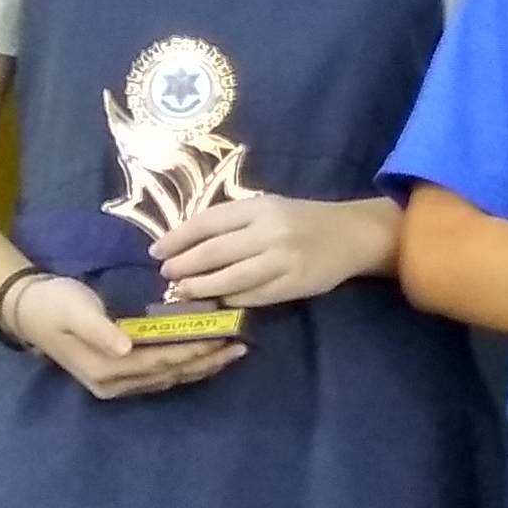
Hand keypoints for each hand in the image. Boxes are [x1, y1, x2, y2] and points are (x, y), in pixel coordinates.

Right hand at [9, 276, 246, 402]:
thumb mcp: (75, 311)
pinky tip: (205, 356)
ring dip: (200, 366)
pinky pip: (159, 374)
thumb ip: (100, 330)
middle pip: (169, 374)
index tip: (221, 339)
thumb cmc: (55, 304)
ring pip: (168, 377)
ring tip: (232, 352)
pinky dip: (184, 365)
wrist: (29, 309)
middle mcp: (114, 384)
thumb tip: (125, 348)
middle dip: (206, 361)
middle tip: (241, 346)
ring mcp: (116, 384)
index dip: (191, 351)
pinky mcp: (119, 375)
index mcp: (105, 369)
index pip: (159, 361)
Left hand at [154, 189, 399, 308]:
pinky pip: (253, 296)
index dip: (178, 237)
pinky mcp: (293, 285)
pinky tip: (217, 300)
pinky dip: (230, 299)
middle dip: (184, 265)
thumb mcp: (268, 207)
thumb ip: (233, 221)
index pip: (208, 222)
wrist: (350, 235)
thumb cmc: (300, 219)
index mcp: (259, 207)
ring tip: (182, 292)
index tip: (156, 250)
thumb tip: (186, 243)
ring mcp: (282, 260)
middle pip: (215, 252)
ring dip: (202, 287)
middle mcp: (269, 232)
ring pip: (231, 278)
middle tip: (166, 275)